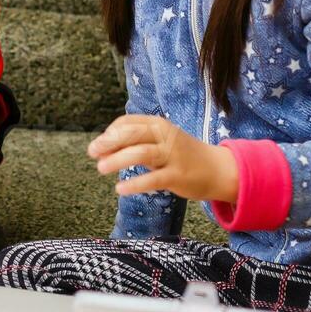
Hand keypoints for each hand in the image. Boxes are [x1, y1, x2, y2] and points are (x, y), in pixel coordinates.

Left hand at [88, 115, 238, 203]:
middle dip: (108, 142)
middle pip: (131, 134)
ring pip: (140, 153)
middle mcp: (165, 136)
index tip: (98, 145)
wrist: (218, 170)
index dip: (109, 132)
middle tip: (92, 152)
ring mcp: (173, 155)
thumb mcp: (160, 143)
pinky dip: (134, 184)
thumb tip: (103, 149)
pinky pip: (153, 179)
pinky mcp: (178, 175)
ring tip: (100, 168)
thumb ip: (136, 143)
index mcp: (159, 125)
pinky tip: (120, 189)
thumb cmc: (183, 156)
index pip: (128, 122)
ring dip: (117, 160)